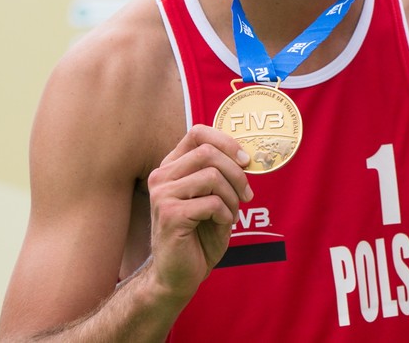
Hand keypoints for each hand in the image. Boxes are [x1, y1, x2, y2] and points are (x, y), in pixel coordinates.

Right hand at [145, 125, 253, 300]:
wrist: (179, 274)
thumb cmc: (199, 235)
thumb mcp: (213, 197)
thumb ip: (221, 173)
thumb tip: (246, 155)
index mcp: (171, 167)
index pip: (197, 133)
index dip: (227, 141)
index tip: (246, 160)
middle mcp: (161, 176)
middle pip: (208, 152)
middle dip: (237, 173)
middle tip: (247, 195)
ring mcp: (162, 195)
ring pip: (212, 176)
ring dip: (232, 197)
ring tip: (231, 214)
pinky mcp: (170, 215)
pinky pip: (212, 203)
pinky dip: (226, 214)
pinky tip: (222, 224)